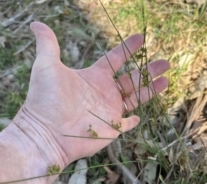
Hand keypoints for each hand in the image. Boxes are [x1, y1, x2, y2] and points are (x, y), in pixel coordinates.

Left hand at [23, 22, 168, 165]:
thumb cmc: (46, 100)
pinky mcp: (112, 129)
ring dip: (150, 90)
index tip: (141, 38)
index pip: (115, 59)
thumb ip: (47, 44)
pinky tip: (139, 117)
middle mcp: (104, 92)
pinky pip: (126, 124)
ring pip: (135, 98)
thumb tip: (36, 24)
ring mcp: (109, 111)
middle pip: (132, 78)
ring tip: (166, 80)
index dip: (127, 48)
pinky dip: (132, 121)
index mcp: (94, 76)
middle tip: (165, 62)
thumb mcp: (47, 67)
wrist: (46, 133)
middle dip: (149, 70)